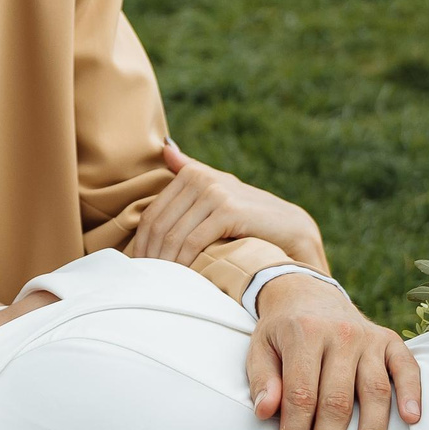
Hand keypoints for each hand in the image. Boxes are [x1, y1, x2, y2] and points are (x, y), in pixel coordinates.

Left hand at [132, 141, 330, 272]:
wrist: (292, 229)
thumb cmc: (251, 217)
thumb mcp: (220, 190)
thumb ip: (192, 170)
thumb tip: (166, 147)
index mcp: (194, 174)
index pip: (153, 213)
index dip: (140, 243)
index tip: (136, 267)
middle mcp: (201, 178)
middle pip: (159, 224)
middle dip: (148, 255)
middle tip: (143, 280)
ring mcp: (215, 192)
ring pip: (173, 234)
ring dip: (162, 262)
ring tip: (159, 282)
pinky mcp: (227, 210)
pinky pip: (192, 241)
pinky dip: (183, 262)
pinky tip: (181, 278)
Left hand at [250, 274, 422, 429]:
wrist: (307, 293)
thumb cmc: (282, 332)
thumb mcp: (260, 348)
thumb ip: (262, 380)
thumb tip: (266, 412)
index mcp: (304, 336)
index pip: (301, 396)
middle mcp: (340, 336)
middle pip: (337, 402)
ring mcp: (369, 338)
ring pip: (374, 393)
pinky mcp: (391, 340)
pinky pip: (407, 367)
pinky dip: (412, 392)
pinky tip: (411, 420)